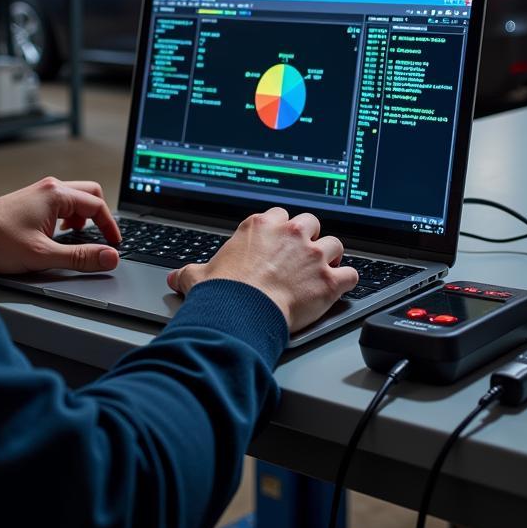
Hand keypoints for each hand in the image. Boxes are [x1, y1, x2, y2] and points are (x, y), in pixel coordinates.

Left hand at [0, 177, 121, 275]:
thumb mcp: (43, 255)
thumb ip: (80, 257)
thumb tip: (109, 257)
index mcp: (56, 195)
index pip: (98, 205)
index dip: (110, 227)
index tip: (114, 245)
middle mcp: (50, 188)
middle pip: (90, 194)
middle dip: (99, 217)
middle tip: (100, 239)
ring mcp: (39, 192)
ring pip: (75, 198)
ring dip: (82, 217)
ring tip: (76, 239)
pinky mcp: (31, 200)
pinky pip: (61, 203)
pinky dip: (68, 217)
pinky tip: (58, 235)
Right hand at [166, 207, 356, 331]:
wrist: (241, 312)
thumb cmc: (222, 292)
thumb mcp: (198, 275)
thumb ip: (190, 272)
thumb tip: (175, 278)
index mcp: (260, 226)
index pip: (279, 215)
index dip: (281, 230)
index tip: (279, 243)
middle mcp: (290, 233)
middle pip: (310, 223)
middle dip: (309, 237)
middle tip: (302, 255)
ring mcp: (312, 255)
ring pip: (335, 244)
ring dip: (331, 257)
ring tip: (323, 270)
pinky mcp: (328, 279)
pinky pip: (351, 274)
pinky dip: (347, 281)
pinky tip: (340, 288)